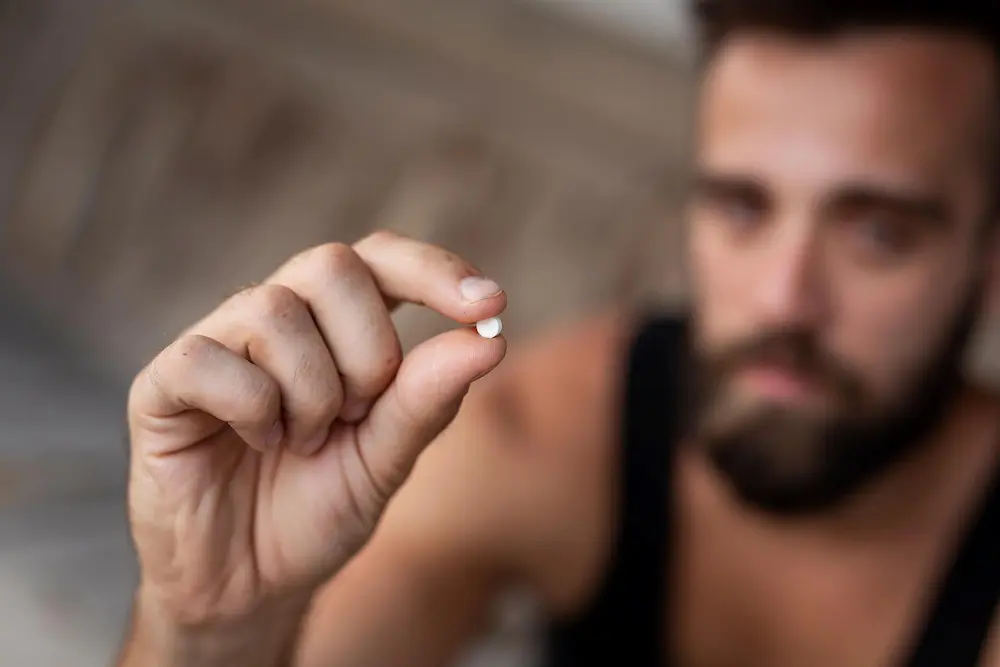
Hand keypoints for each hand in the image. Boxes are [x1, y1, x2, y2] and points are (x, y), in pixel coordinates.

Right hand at [126, 232, 506, 628]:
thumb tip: (485, 339)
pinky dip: (252, 410)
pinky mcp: (164, 380)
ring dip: (310, 393)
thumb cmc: (320, 509)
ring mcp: (218, 341)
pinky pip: (212, 360)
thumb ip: (427, 400)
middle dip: (366, 351)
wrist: (250, 583)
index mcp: (336, 325)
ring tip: (302, 441)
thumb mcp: (387, 459)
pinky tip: (254, 443)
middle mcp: (277, 316)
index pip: (383, 258)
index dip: (434, 270)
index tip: (490, 306)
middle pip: (331, 265)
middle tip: (355, 415)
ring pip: (274, 310)